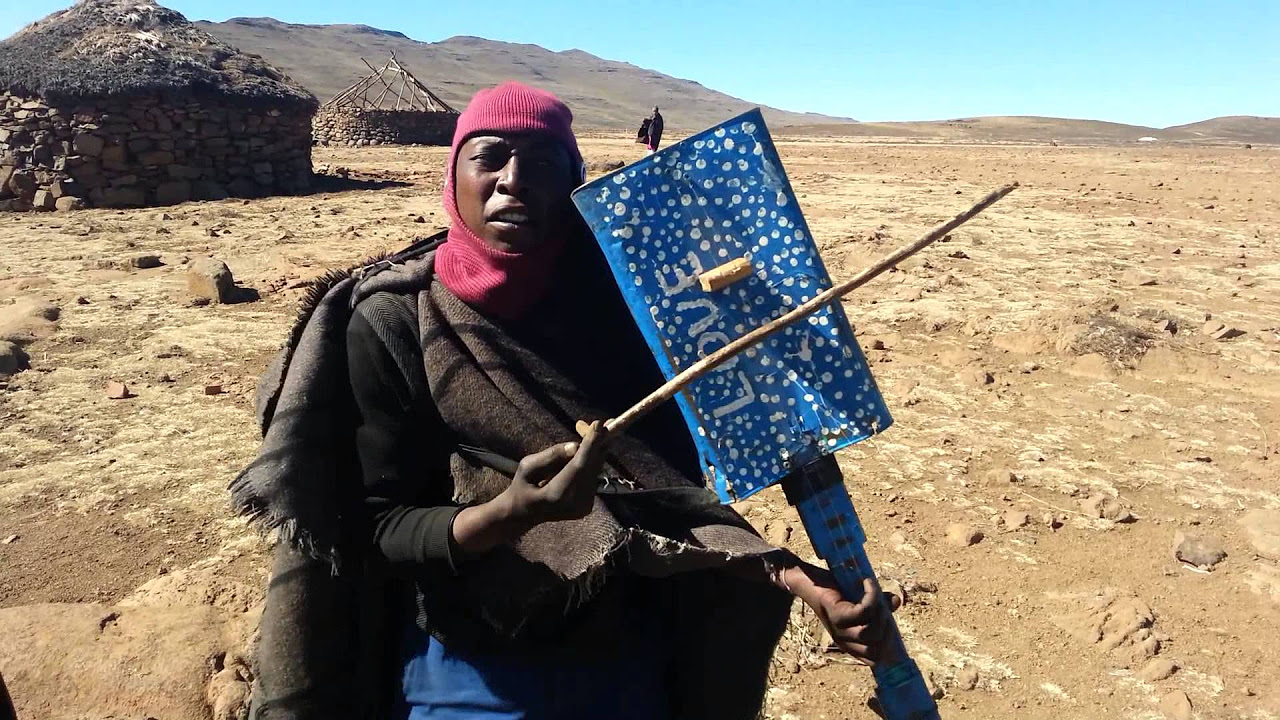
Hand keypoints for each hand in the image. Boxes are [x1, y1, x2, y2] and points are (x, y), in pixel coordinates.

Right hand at [499, 422, 610, 525]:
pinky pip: (592, 476)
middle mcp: (574, 504)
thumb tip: (575, 445)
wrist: (525, 514)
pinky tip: (585, 450)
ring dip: (595, 450)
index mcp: (556, 495)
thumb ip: (550, 456)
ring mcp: (583, 507)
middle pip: (591, 467)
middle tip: (604, 422)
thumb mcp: (527, 467)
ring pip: (595, 470)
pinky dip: (591, 461)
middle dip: (597, 443)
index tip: (598, 425)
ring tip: (592, 431)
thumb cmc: (522, 486)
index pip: (578, 466)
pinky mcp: (588, 506)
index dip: (590, 445)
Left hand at [780, 564, 902, 665]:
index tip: (890, 625)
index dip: (887, 645)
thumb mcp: (861, 600)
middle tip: (882, 605)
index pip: (874, 659)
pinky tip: (868, 583)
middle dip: (887, 627)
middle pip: (877, 647)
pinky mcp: (837, 615)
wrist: (807, 579)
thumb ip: (879, 605)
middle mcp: (844, 641)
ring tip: (875, 595)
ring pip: (871, 632)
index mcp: (849, 643)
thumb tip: (897, 602)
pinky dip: (872, 597)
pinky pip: (864, 612)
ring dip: (880, 612)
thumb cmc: (834, 590)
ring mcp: (839, 630)